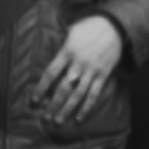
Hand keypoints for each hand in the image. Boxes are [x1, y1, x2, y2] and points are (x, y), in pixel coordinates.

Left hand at [33, 14, 124, 128]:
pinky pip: (93, 95)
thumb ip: (62, 44)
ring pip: (77, 95)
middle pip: (63, 89)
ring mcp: (91, 71)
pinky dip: (86, 108)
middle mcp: (78, 64)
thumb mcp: (72, 31)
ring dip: (67, 110)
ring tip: (58, 122)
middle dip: (53, 105)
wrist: (115, 26)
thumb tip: (50, 51)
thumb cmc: (90, 27)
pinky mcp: (102, 75)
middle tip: (44, 118)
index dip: (41, 88)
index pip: (50, 73)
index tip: (34, 100)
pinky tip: (79, 118)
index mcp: (67, 52)